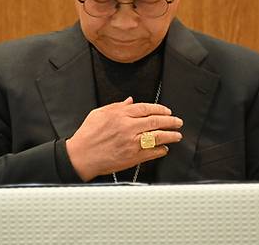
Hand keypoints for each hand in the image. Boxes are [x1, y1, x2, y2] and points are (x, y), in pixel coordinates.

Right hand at [66, 97, 182, 181]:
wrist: (81, 156)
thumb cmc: (87, 135)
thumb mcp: (99, 113)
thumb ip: (117, 106)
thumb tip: (130, 101)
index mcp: (121, 115)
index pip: (146, 108)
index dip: (160, 109)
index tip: (167, 111)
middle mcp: (128, 127)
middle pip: (156, 121)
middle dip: (171, 121)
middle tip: (178, 122)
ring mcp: (131, 143)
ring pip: (157, 137)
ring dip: (170, 135)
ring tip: (177, 135)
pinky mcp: (132, 157)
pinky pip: (151, 152)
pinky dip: (161, 150)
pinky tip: (165, 149)